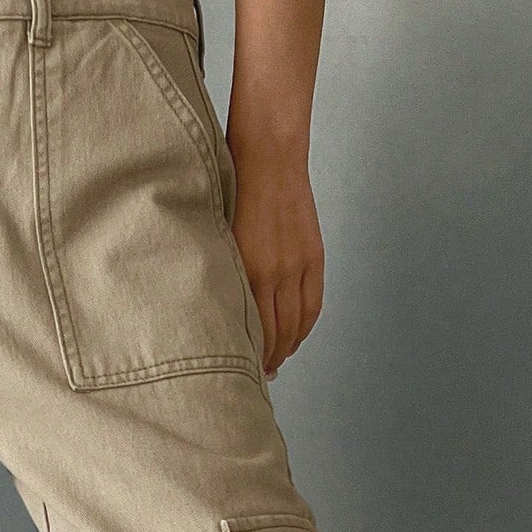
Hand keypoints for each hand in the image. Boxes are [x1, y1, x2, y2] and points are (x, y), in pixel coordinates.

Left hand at [229, 153, 324, 380]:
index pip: (251, 331)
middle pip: (274, 334)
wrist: (268, 156)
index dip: (248, 356)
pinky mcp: (313, 256)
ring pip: (296, 324)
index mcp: (246, 270)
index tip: (239, 370)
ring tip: (276, 362)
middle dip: (266, 360)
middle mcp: (273, 273)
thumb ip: (223, 272)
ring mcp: (296, 266)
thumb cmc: (233, 191)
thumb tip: (219, 307)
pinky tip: (295, 338)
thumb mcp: (218, 238)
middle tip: (257, 376)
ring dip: (287, 348)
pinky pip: (312, 305)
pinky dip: (304, 327)